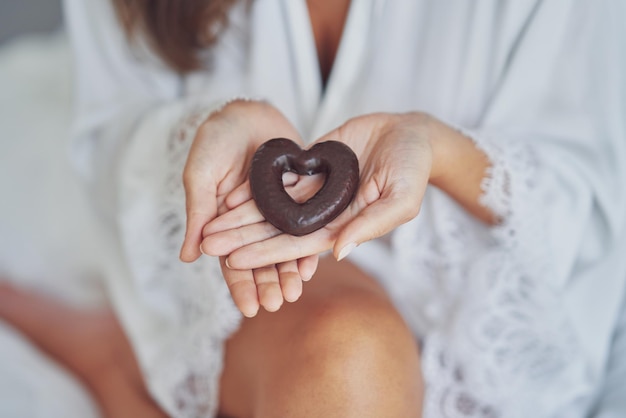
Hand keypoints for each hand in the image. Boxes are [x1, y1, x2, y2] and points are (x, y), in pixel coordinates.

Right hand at [179, 99, 316, 316]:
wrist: (246, 112)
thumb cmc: (216, 142)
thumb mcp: (202, 177)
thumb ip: (199, 215)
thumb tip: (188, 258)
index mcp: (225, 223)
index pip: (232, 261)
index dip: (240, 286)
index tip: (249, 309)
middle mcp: (253, 223)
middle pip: (261, 260)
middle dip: (268, 284)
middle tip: (278, 304)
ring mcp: (276, 212)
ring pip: (283, 248)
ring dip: (288, 270)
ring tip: (295, 292)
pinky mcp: (299, 197)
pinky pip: (304, 224)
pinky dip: (307, 242)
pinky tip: (315, 262)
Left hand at [201, 112, 436, 269]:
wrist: (410, 133)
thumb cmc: (413, 168)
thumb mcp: (401, 199)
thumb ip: (370, 225)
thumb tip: (339, 252)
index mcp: (344, 226)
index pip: (298, 245)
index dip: (266, 252)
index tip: (235, 260)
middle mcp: (324, 213)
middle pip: (277, 229)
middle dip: (242, 238)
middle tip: (208, 245)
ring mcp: (316, 190)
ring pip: (272, 207)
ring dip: (241, 216)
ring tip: (209, 224)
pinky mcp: (312, 167)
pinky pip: (278, 179)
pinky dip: (255, 188)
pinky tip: (229, 196)